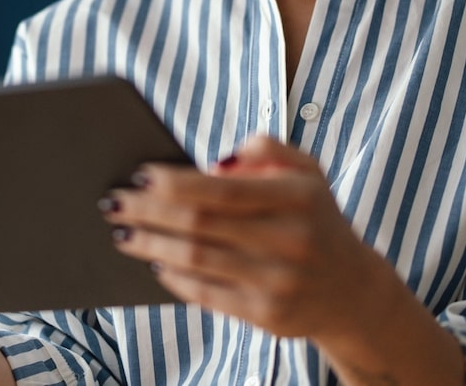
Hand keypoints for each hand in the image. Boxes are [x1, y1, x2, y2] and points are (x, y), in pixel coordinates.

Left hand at [100, 134, 370, 342]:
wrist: (353, 290)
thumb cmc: (315, 217)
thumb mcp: (306, 169)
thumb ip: (267, 147)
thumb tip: (214, 163)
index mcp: (295, 197)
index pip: (221, 189)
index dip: (174, 183)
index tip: (139, 174)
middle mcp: (289, 239)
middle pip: (200, 224)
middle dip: (148, 212)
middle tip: (112, 202)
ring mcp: (278, 282)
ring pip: (197, 260)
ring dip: (150, 244)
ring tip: (121, 231)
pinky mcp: (268, 317)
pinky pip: (207, 295)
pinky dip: (174, 277)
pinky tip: (153, 260)